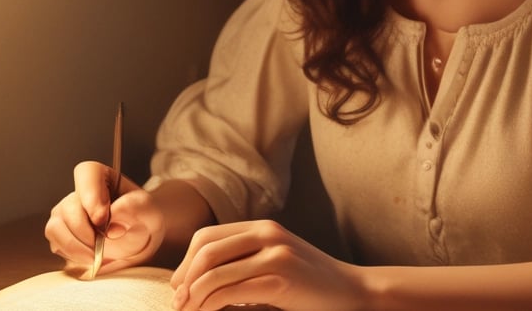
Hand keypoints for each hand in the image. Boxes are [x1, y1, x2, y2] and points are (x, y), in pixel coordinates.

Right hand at [45, 161, 165, 275]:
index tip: (102, 220)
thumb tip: (114, 215)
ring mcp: (65, 212)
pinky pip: (56, 245)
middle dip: (86, 232)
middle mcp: (79, 192)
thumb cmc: (143, 219)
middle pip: (68, 207)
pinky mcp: (60, 234)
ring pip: (55, 227)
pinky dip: (74, 257)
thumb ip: (137, 208)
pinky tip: (92, 258)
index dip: (91, 196)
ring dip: (76, 247)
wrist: (138, 239)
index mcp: (101, 176)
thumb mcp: (150, 211)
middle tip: (104, 246)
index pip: (87, 174)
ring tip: (98, 255)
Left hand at [169, 220, 364, 310]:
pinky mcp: (281, 278)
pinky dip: (211, 305)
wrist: (353, 292)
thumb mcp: (274, 263)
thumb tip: (193, 285)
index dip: (186, 263)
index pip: (207, 237)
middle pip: (205, 251)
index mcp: (261, 227)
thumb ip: (242, 264)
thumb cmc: (310, 285)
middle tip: (178, 304)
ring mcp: (275, 254)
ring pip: (214, 272)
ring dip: (194, 297)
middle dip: (184, 280)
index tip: (179, 288)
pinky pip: (231, 291)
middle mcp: (266, 234)